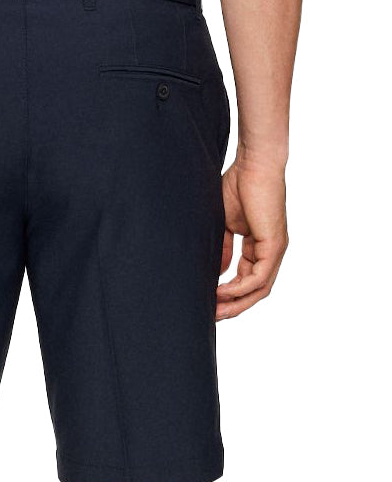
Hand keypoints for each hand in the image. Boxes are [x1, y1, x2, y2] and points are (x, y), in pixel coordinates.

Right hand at [217, 155, 288, 319]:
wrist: (253, 164)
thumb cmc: (238, 185)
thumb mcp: (224, 223)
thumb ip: (223, 247)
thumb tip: (216, 272)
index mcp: (259, 246)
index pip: (246, 279)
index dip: (227, 294)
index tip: (207, 302)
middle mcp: (270, 251)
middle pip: (254, 290)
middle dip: (232, 306)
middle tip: (210, 317)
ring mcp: (274, 250)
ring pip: (258, 289)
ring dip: (236, 303)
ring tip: (214, 311)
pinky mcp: (274, 245)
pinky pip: (258, 277)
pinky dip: (239, 287)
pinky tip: (221, 291)